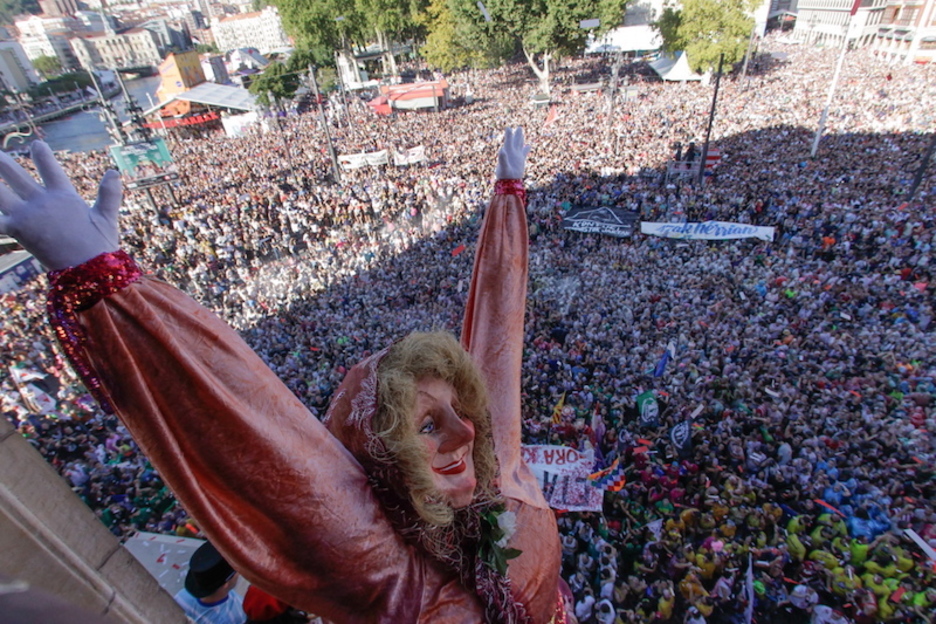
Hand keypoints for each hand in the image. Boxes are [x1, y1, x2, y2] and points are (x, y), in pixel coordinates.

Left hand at [0, 141, 120, 269]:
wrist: (87, 269)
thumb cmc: (99, 246)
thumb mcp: (107, 217)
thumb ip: (109, 194)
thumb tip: (114, 171)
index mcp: (63, 196)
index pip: (50, 168)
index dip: (42, 154)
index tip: (37, 144)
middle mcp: (42, 201)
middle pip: (14, 174)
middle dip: (2, 162)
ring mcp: (26, 214)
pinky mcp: (16, 230)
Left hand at [495, 127, 529, 179]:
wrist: (509, 182)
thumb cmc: (504, 175)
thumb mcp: (503, 166)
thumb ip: (502, 158)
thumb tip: (501, 150)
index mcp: (507, 152)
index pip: (508, 141)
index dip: (509, 135)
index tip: (508, 128)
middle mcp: (512, 153)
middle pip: (514, 141)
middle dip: (516, 135)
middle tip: (519, 127)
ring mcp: (516, 156)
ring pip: (519, 145)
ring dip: (520, 139)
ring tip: (521, 132)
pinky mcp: (520, 161)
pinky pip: (524, 153)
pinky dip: (526, 149)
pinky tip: (528, 145)